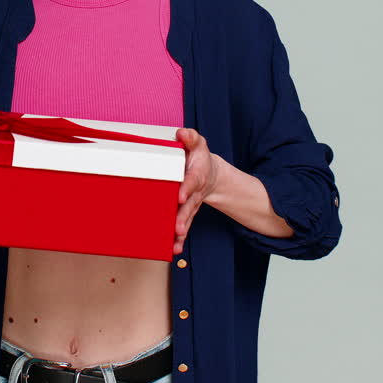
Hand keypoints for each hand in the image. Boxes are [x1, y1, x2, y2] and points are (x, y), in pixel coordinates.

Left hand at [173, 128, 218, 255]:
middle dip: (183, 217)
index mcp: (197, 174)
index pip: (192, 181)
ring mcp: (191, 204)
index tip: (180, 196)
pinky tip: (173, 249)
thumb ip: (190, 137)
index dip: (187, 188)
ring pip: (187, 218)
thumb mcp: (197, 143)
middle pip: (189, 206)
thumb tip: (182, 133)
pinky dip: (179, 239)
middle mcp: (195, 192)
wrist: (209, 173)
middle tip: (177, 228)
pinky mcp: (187, 212)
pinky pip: (184, 226)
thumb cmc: (198, 157)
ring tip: (175, 241)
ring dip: (181, 231)